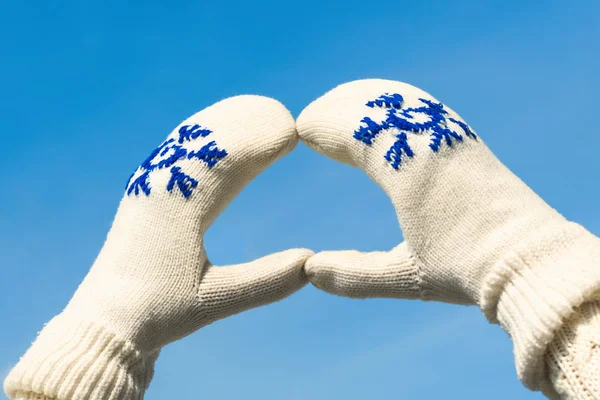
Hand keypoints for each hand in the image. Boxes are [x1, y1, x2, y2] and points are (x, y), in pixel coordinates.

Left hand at [4, 95, 312, 399]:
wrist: (106, 319)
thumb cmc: (158, 312)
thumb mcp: (214, 301)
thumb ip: (264, 282)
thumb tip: (311, 261)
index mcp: (177, 207)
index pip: (225, 159)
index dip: (260, 140)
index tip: (293, 131)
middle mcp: (160, 185)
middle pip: (208, 138)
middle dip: (248, 123)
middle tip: (284, 116)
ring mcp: (150, 184)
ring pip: (191, 138)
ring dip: (226, 122)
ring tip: (260, 112)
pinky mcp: (147, 191)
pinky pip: (179, 149)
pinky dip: (207, 135)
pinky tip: (222, 132)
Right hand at [296, 79, 599, 396]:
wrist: (531, 260)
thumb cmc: (469, 269)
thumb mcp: (407, 276)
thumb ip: (354, 275)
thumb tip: (308, 270)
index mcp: (412, 171)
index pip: (356, 131)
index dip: (323, 127)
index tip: (299, 131)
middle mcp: (433, 142)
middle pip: (376, 105)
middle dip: (337, 108)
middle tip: (311, 120)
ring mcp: (453, 135)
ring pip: (401, 99)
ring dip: (365, 100)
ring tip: (339, 110)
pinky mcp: (466, 139)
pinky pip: (422, 105)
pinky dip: (393, 104)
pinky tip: (383, 116)